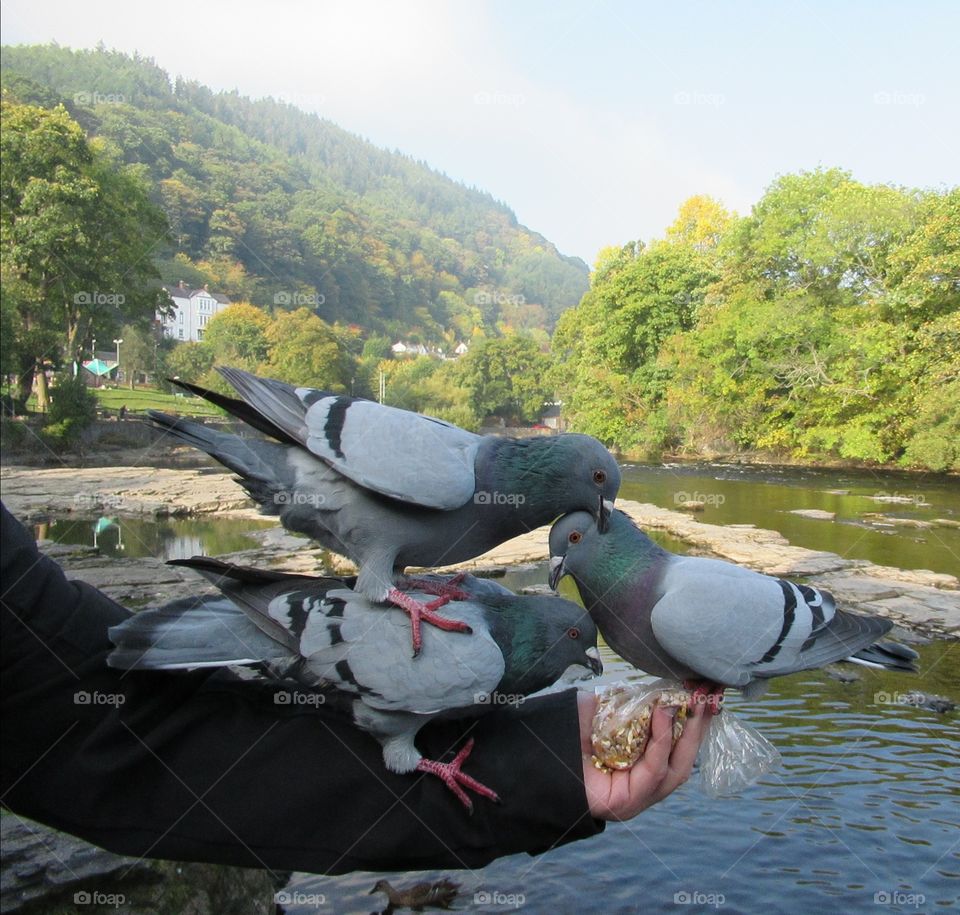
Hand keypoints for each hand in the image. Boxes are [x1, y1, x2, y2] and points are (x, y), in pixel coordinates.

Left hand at [578, 691, 710, 820]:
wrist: (537, 755)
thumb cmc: (569, 733)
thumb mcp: (604, 710)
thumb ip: (628, 701)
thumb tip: (654, 686)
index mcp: (642, 762)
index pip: (677, 744)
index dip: (694, 720)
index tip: (705, 692)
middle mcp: (644, 781)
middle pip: (683, 757)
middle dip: (699, 725)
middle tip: (709, 695)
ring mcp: (639, 795)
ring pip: (676, 766)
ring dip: (687, 732)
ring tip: (691, 701)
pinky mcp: (629, 802)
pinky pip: (654, 770)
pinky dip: (663, 742)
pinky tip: (664, 714)